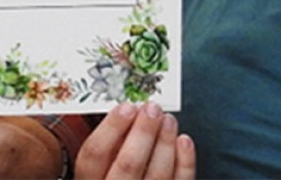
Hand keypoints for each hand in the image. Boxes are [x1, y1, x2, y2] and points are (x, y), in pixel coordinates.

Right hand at [75, 102, 193, 179]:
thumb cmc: (114, 175)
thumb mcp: (95, 167)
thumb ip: (104, 148)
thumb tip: (122, 115)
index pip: (95, 153)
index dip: (111, 127)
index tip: (126, 107)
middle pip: (128, 164)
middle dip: (142, 132)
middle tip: (152, 110)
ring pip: (156, 174)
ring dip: (165, 142)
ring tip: (168, 120)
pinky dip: (185, 161)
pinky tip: (183, 142)